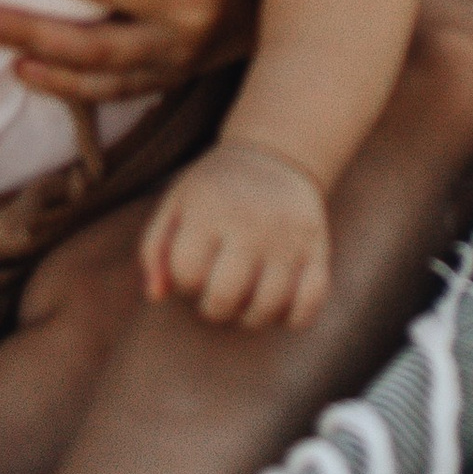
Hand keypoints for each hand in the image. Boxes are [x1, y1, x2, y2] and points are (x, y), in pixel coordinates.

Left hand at [140, 145, 329, 330]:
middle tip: (216, 292)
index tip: (193, 267)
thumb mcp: (175, 205)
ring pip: (267, 307)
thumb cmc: (214, 191)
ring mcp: (289, 239)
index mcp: (210, 209)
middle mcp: (252, 224)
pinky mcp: (317, 250)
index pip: (187, 274)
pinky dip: (293, 316)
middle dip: (213, 308)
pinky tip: (278, 304)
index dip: (184, 281)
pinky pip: (310, 302)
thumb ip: (154, 250)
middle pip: (224, 297)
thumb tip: (157, 295)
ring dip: (249, 317)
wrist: (275, 157)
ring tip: (244, 299)